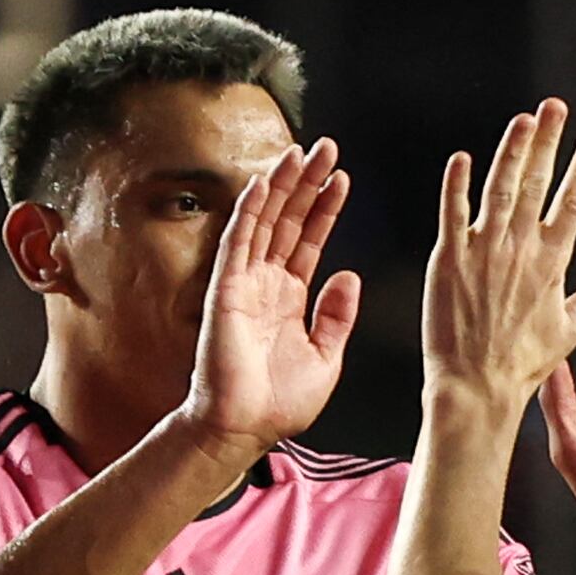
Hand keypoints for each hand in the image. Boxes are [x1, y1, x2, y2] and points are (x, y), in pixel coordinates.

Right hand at [179, 138, 362, 452]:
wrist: (244, 427)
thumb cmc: (278, 403)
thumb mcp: (325, 357)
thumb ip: (337, 316)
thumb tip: (349, 276)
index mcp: (291, 298)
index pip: (311, 241)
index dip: (326, 209)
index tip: (342, 179)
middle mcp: (267, 283)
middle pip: (290, 221)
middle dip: (308, 183)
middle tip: (327, 147)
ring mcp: (245, 282)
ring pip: (265, 221)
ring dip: (283, 186)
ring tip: (302, 151)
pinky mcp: (226, 288)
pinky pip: (238, 241)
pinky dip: (251, 211)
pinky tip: (264, 182)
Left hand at [423, 101, 575, 430]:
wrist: (477, 386)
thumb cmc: (524, 361)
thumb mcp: (572, 326)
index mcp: (552, 260)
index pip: (575, 198)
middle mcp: (521, 247)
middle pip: (537, 181)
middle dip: (549, 140)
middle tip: (555, 105)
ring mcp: (484, 250)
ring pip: (499, 187)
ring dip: (511, 150)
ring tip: (523, 120)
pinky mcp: (449, 258)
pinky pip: (453, 212)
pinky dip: (458, 184)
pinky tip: (464, 157)